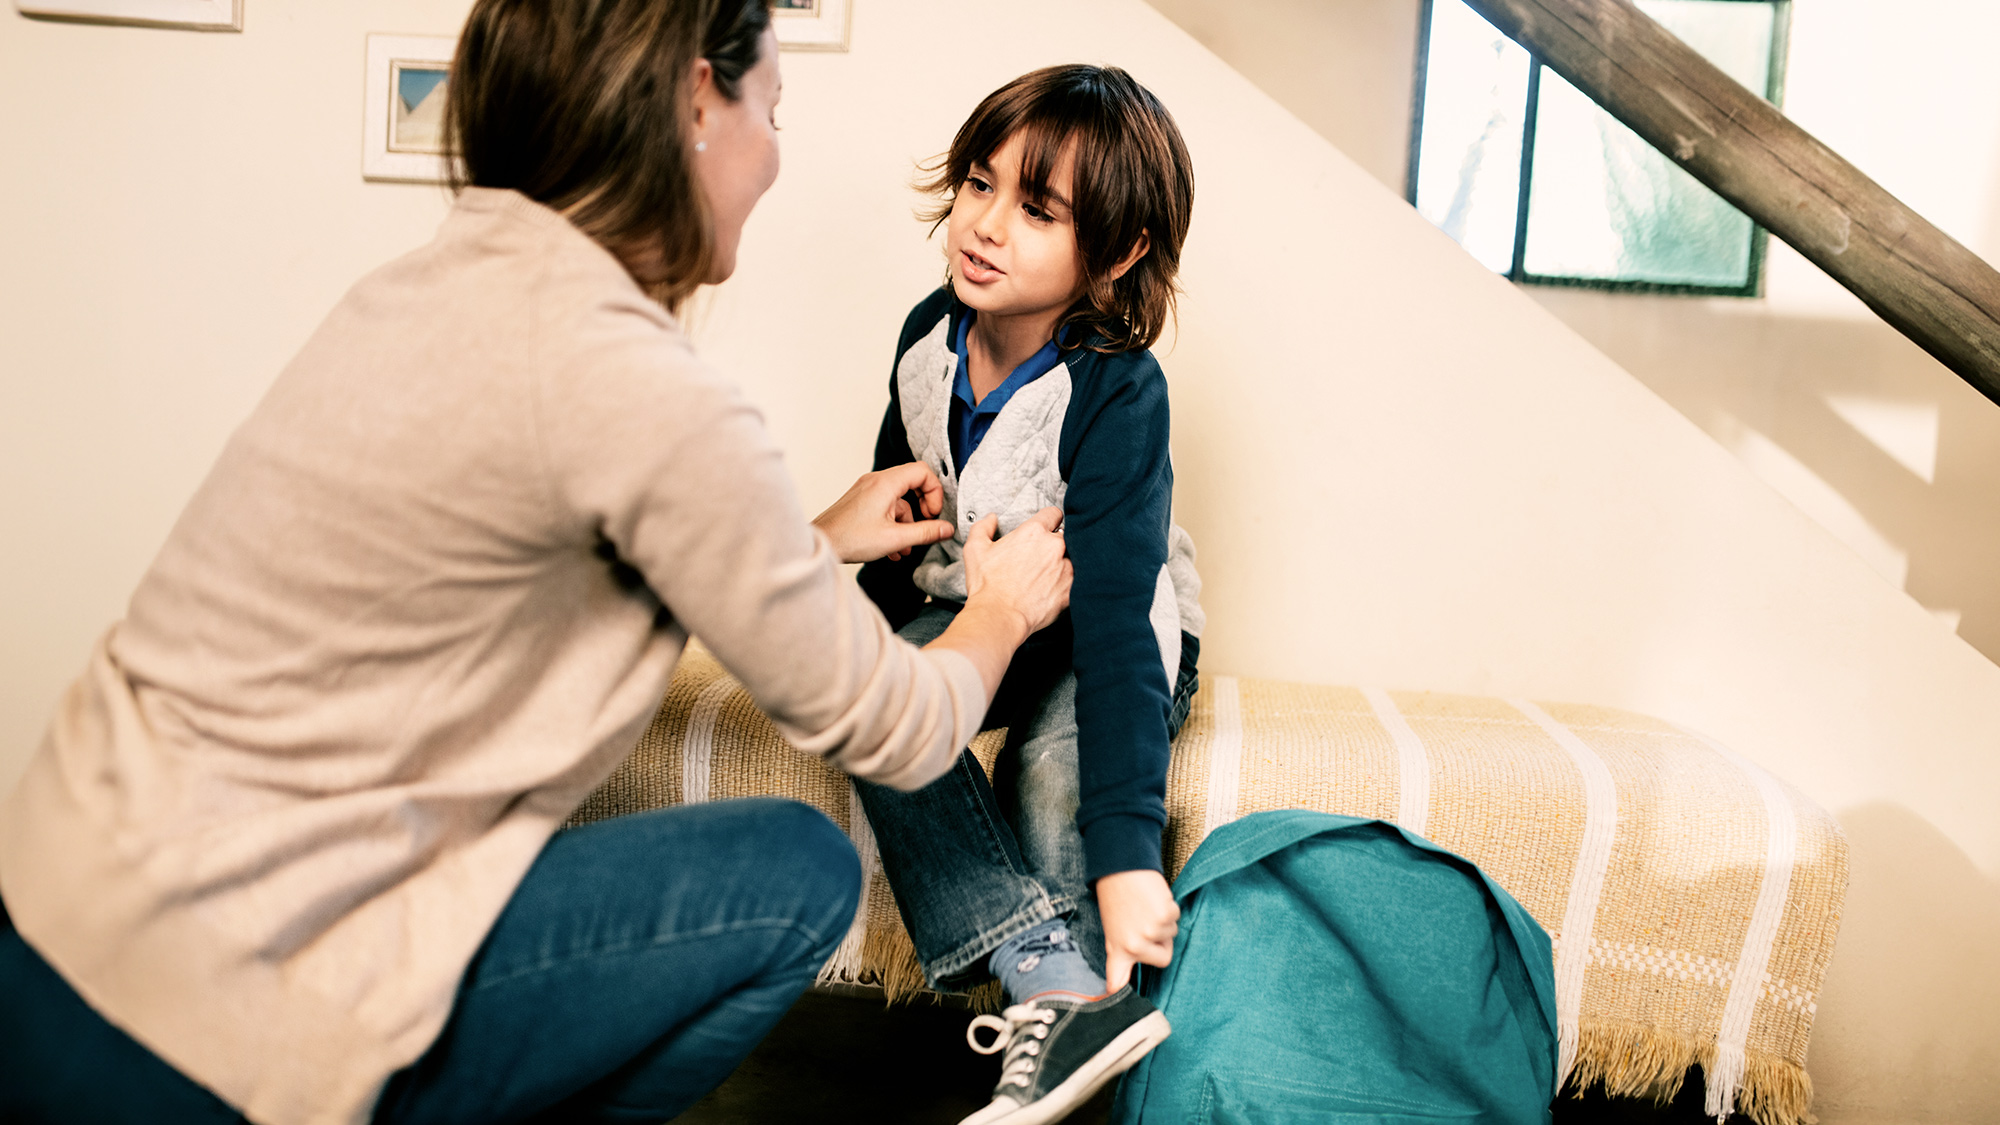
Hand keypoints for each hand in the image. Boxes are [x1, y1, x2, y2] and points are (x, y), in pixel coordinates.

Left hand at [811, 462, 953, 563]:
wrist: (820, 544)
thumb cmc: (850, 539)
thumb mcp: (895, 539)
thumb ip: (925, 532)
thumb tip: (947, 529)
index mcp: (886, 483)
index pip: (922, 472)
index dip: (934, 492)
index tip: (933, 513)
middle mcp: (876, 481)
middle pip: (912, 482)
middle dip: (923, 506)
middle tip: (926, 523)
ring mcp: (867, 490)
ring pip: (898, 499)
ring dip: (907, 522)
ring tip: (905, 547)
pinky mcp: (861, 501)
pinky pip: (885, 506)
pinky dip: (893, 523)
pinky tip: (892, 548)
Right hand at [961, 508, 1070, 637]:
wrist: (998, 616)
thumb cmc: (987, 584)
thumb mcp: (975, 549)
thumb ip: (984, 527)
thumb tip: (992, 518)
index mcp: (1034, 532)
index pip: (1054, 514)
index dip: (1048, 520)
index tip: (1045, 528)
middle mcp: (1054, 546)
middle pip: (1064, 536)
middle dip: (1054, 543)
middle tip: (1040, 557)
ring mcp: (1066, 568)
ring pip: (1072, 558)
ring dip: (1062, 563)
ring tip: (1046, 575)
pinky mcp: (1071, 589)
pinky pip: (1075, 580)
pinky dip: (1066, 583)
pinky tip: (1052, 589)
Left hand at [1096, 868, 1178, 992]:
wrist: (1120, 868)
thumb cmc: (1117, 899)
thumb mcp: (1113, 930)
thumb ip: (1121, 957)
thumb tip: (1115, 986)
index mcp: (1118, 950)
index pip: (1118, 980)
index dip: (1120, 991)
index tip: (1115, 1001)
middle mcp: (1134, 946)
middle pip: (1164, 958)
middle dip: (1161, 941)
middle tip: (1143, 921)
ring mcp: (1150, 931)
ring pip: (1172, 934)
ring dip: (1163, 920)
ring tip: (1145, 906)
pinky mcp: (1164, 915)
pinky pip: (1176, 917)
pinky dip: (1170, 907)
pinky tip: (1153, 898)